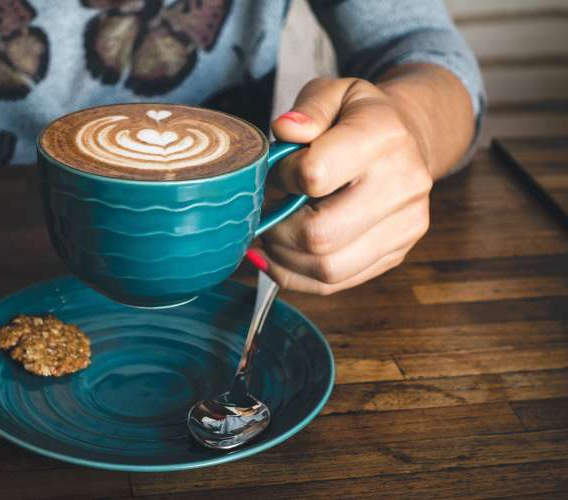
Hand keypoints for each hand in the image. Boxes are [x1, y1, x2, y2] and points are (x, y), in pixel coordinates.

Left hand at [257, 76, 434, 293]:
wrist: (405, 141)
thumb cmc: (358, 118)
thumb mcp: (335, 93)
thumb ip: (309, 108)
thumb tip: (285, 130)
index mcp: (384, 137)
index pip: (314, 175)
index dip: (281, 178)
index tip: (277, 171)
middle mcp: (403, 185)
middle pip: (319, 234)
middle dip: (276, 229)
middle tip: (263, 212)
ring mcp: (404, 226)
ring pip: (327, 268)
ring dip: (283, 258)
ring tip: (271, 233)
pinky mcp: (395, 254)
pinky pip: (334, 283)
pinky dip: (296, 276)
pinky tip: (279, 255)